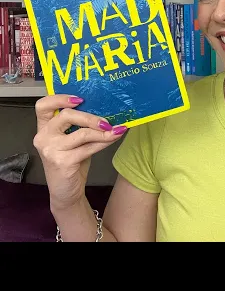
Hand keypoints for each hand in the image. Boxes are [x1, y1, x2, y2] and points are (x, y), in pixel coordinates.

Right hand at [33, 94, 126, 211]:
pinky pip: (89, 147)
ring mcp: (51, 150)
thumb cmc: (70, 162)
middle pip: (66, 115)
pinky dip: (104, 141)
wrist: (65, 192)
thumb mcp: (72, 140)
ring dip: (102, 131)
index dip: (60, 98)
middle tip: (107, 121)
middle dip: (91, 117)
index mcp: (43, 128)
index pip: (42, 106)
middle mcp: (43, 137)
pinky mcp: (63, 161)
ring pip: (82, 133)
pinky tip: (113, 138)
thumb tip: (106, 110)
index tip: (80, 99)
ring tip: (116, 130)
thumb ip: (79, 126)